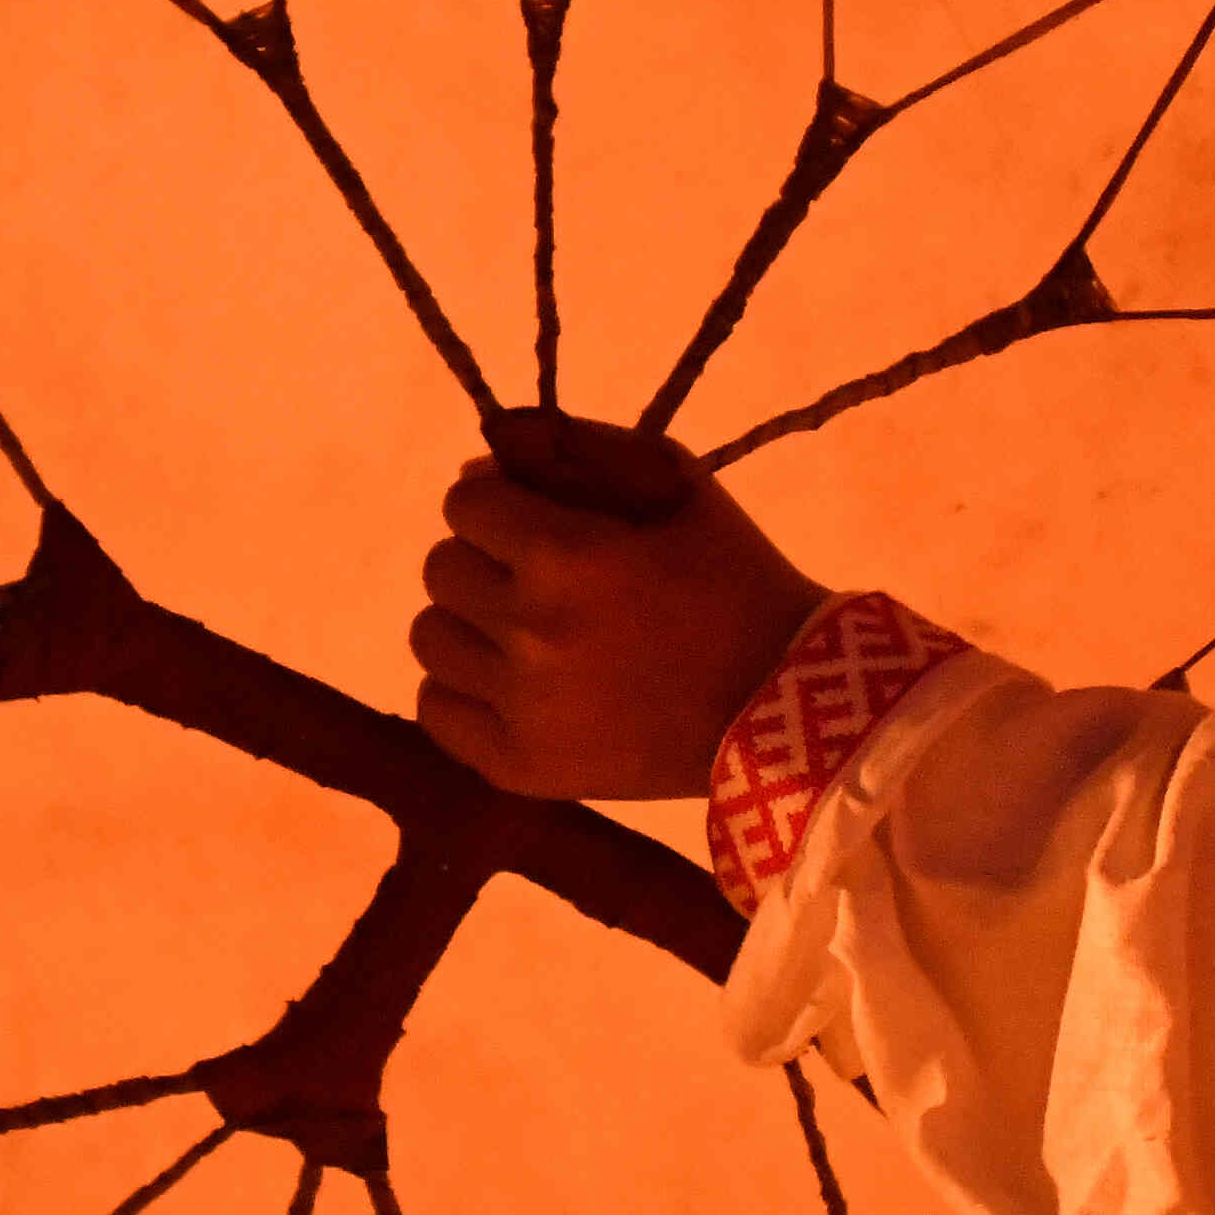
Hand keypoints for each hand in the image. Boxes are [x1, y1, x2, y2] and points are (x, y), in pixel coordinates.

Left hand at [410, 413, 828, 801]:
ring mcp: (520, 706)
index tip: (534, 522)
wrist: (784, 704)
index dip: (498, 504)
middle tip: (540, 581)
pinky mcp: (518, 765)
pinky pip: (436, 710)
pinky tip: (513, 685)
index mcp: (566, 556)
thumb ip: (577, 449)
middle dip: (484, 561)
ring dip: (470, 624)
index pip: (464, 504)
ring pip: (430, 638)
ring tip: (527, 635)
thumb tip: (480, 458)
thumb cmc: (733, 579)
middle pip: (442, 569)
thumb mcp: (674, 483)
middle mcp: (530, 631)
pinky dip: (464, 691)